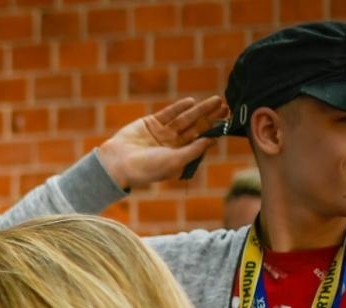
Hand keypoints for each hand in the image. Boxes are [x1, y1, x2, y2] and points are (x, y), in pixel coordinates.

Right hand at [94, 95, 228, 190]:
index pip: (200, 141)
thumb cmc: (146, 168)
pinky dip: (179, 107)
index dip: (214, 131)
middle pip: (196, 127)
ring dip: (200, 110)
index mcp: (178, 156)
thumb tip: (212, 140)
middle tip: (226, 107)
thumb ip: (194, 150)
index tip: (228, 122)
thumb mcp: (175, 161)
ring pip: (185, 119)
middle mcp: (172, 144)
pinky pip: (168, 113)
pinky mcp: (150, 123)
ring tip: (216, 101)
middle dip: (210, 117)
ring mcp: (161, 132)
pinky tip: (191, 102)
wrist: (118, 163)